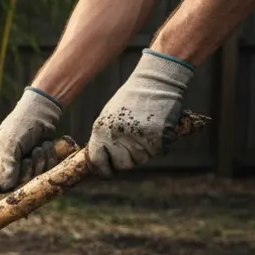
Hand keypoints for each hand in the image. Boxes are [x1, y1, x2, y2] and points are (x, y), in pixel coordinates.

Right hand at [0, 87, 62, 191]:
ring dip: (39, 164)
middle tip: (28, 158)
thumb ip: (7, 166)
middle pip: (13, 186)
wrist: (41, 113)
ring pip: (31, 180)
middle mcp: (2, 167)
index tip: (12, 185)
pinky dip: (47, 160)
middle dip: (26, 172)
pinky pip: (44, 173)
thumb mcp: (10, 145)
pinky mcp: (36, 164)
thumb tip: (6, 188)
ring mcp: (20, 167)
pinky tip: (45, 147)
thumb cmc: (19, 125)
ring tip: (38, 148)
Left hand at [87, 50, 193, 176]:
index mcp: (101, 131)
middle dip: (125, 161)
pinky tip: (153, 131)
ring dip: (141, 153)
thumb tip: (101, 161)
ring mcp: (138, 139)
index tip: (107, 171)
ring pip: (139, 161)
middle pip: (121, 165)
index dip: (102, 170)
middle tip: (130, 149)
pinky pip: (155, 153)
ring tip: (142, 134)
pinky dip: (155, 147)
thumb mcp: (108, 117)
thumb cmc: (129, 99)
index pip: (97, 161)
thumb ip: (104, 138)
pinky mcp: (157, 139)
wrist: (154, 83)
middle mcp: (118, 137)